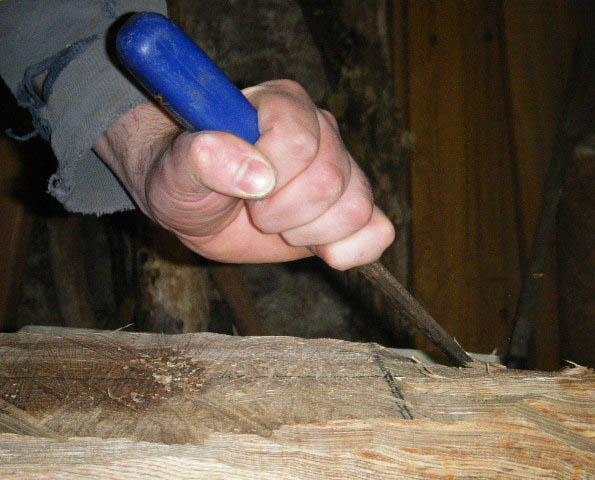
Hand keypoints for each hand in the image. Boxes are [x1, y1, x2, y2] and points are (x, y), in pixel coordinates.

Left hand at [94, 80, 394, 269]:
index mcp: (282, 105)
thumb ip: (201, 158)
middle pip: (329, 181)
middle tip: (254, 210)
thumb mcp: (175, 169)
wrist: (197, 207)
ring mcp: (341, 169)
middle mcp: (320, 131)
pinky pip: (378, 231)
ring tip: (277, 225)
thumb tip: (257, 174)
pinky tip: (314, 247)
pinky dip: (349, 250)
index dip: (268, 178)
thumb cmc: (185, 180)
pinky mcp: (349, 207)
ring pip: (355, 208)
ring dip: (308, 232)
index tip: (241, 188)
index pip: (298, 141)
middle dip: (282, 212)